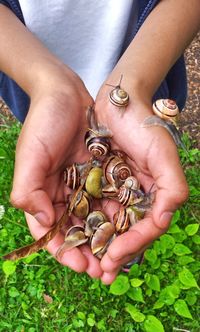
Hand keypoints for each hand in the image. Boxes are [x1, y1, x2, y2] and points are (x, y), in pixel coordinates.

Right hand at [10, 66, 102, 277]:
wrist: (66, 94)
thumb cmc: (44, 123)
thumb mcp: (30, 155)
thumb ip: (28, 190)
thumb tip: (40, 220)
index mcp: (41, 195)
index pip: (50, 233)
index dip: (65, 252)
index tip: (82, 266)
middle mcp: (61, 195)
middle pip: (75, 232)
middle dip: (89, 252)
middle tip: (105, 271)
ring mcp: (81, 186)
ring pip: (94, 220)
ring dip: (105, 239)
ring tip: (119, 256)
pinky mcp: (98, 175)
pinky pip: (108, 199)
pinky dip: (116, 215)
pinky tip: (127, 227)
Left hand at [95, 82, 188, 283]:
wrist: (116, 102)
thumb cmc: (143, 126)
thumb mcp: (164, 154)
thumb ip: (173, 188)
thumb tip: (163, 220)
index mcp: (151, 195)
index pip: (145, 229)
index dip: (132, 247)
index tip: (115, 260)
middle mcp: (132, 197)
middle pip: (124, 233)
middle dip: (112, 254)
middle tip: (100, 274)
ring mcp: (112, 191)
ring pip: (104, 225)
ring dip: (95, 246)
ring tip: (85, 265)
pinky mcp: (93, 183)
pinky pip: (87, 208)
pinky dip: (81, 224)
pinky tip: (73, 237)